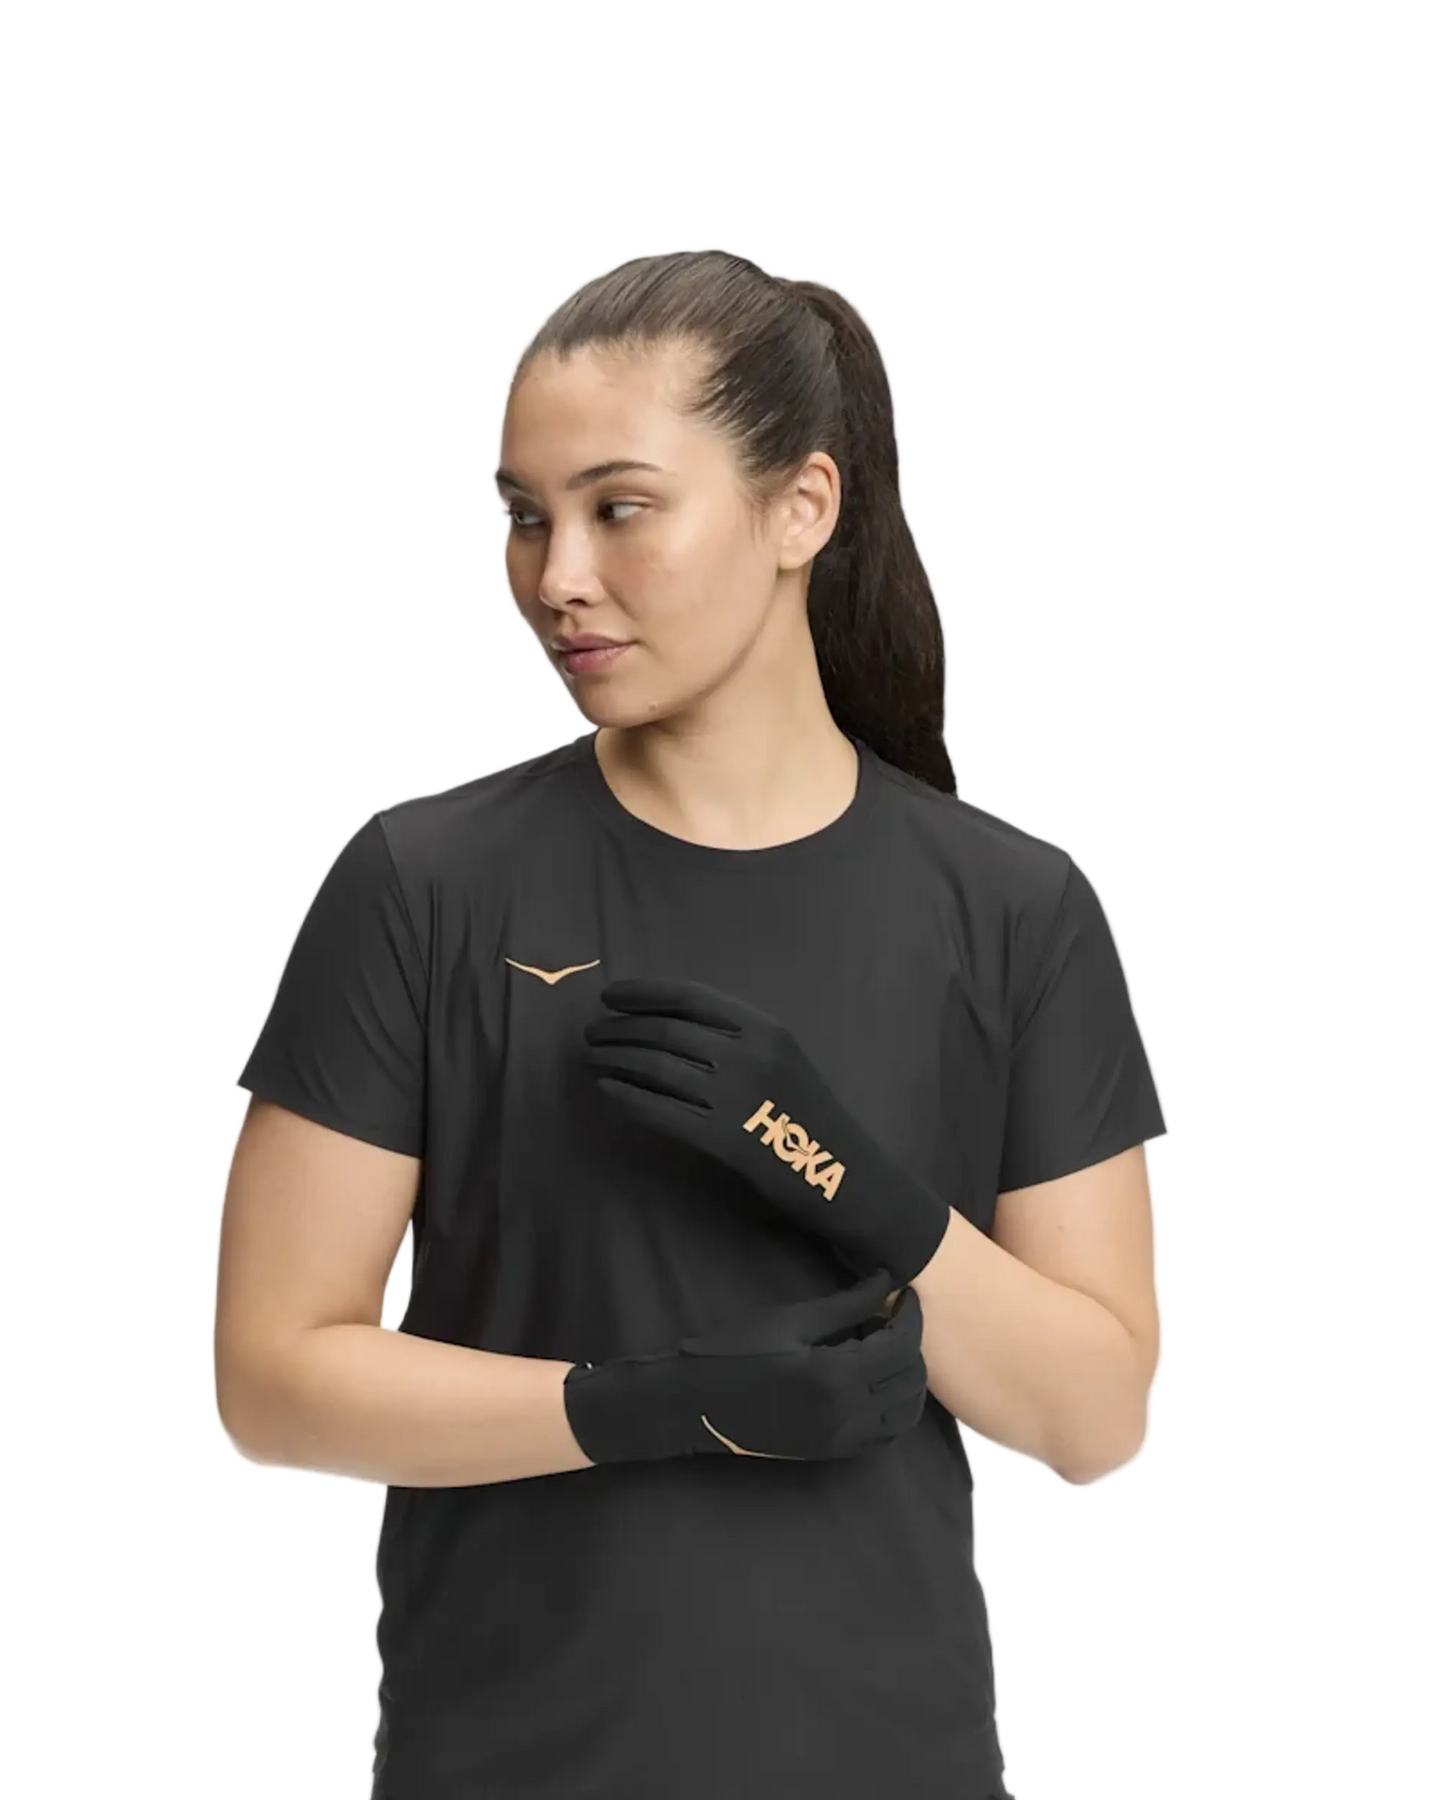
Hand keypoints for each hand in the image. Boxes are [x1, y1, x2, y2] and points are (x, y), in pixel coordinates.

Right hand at [562, 1268, 926, 1464]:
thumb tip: (887, 1278)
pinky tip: (878, 1385)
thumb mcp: (791, 1320)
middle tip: (894, 1317)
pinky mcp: (834, 1452)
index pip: (901, 1344)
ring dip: (909, 1379)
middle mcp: (847, 1412)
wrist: (697, 1405)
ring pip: (907, 1413)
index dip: (912, 1315)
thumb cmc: (738, 1353)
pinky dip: (897, 1410)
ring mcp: (842, 1438)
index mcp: (837, 1374)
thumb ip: (847, 1304)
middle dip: (912, 1344)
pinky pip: (886, 1436)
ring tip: (887, 1350)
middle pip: (910, 1378)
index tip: (907, 1294)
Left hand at [581, 976, 951, 1284]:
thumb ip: (735, 1037)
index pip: (690, 996)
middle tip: (591, 1032)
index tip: (610, 997)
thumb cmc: (807, 1114)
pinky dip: (626, 1096)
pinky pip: (662, 1111)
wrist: (844, 1172)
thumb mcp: (781, 1058)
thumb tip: (665, 1020)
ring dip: (615, 1059)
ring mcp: (736, 1098)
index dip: (643, 993)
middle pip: (666, 1031)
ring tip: (591, 1059)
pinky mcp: (724, 1139)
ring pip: (657, 1067)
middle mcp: (749, 1055)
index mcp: (765, 1027)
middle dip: (619, 1028)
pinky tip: (605, 1090)